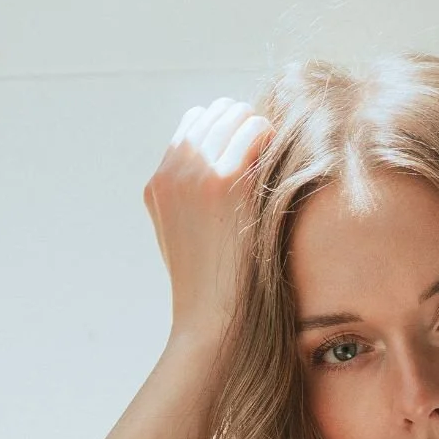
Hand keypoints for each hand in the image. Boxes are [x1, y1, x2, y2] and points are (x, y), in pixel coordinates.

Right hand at [144, 97, 273, 352]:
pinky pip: (252, 131)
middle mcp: (170, 175)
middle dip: (241, 124)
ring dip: (258, 127)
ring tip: (278, 150)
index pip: (190, 130)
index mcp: (156, 187)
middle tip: (270, 146)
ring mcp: (193, 176)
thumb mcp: (189, 243)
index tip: (251, 149)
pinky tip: (282, 152)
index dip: (223, 133)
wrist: (214, 323)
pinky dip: (269, 134)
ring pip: (230, 116)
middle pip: (210, 115)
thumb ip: (193, 205)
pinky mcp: (221, 182)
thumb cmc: (214, 292)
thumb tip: (220, 178)